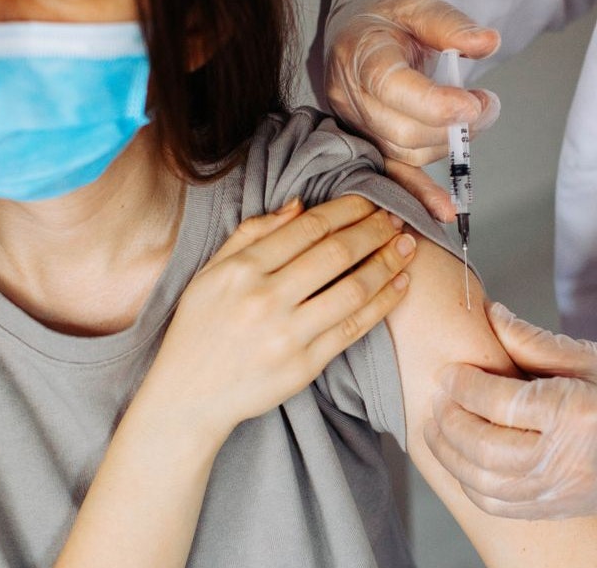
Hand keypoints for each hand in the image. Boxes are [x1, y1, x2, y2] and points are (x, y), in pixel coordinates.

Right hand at [142, 195, 416, 446]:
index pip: (307, 228)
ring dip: (387, 262)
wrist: (189, 396)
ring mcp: (287, 335)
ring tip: (407, 245)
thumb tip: (299, 204)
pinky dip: (383, 303)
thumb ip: (251, 233)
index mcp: (241, 270)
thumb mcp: (211, 272)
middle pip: (336, 253)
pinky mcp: (305, 366)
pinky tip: (400, 284)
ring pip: (352, 289)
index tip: (369, 201)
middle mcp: (265, 299)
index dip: (346, 210)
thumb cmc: (200, 329)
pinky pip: (354, 328)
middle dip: (374, 230)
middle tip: (396, 218)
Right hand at [322, 0, 500, 220]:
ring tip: (476, 116)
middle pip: (402, 131)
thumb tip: (488, 42)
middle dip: (454, 127)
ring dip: (448, 144)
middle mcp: (350, 96)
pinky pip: (393, 173)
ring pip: (405, 153)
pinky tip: (445, 211)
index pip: (393, 88)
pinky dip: (420, 193)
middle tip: (488, 105)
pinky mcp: (369, 141)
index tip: (474, 103)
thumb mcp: (417, 1)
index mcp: (360, 55)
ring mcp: (356, 124)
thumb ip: (450, 24)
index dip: (436, 104)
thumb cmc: (386, 13)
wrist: (357, 24)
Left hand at [424, 302, 596, 521]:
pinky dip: (471, 483)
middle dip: (449, 421)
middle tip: (437, 398)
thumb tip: (489, 314)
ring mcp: (562, 491)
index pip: (501, 402)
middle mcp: (568, 458)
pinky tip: (461, 459)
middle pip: (484, 447)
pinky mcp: (558, 509)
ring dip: (451, 456)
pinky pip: (499, 504)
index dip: (465, 386)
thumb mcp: (594, 356)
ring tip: (438, 427)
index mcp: (578, 412)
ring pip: (484, 482)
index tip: (448, 372)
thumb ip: (533, 340)